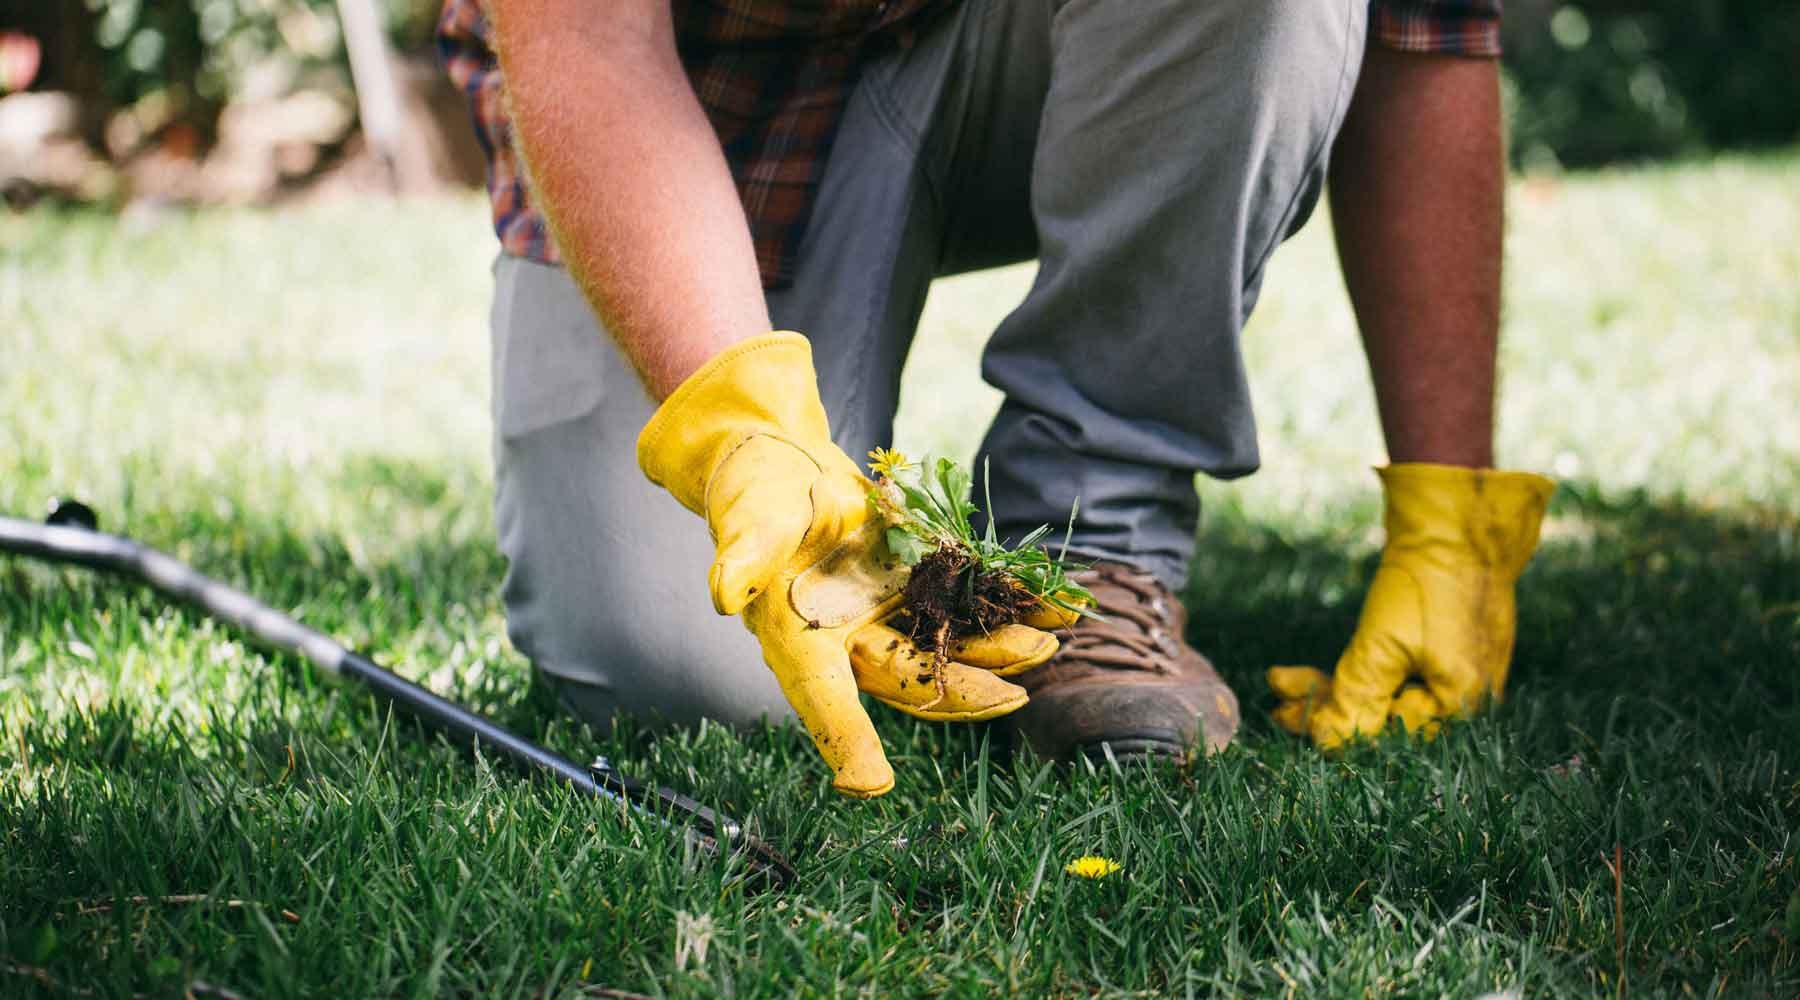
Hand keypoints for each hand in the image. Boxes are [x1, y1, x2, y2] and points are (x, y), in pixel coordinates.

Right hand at [638, 333, 1067, 796]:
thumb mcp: (747, 519)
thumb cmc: (754, 494)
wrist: (783, 463)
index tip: (873, 782)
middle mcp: (850, 639)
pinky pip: (968, 600)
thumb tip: (722, 593)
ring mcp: (890, 613)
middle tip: (1015, 693)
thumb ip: (741, 556)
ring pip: (951, 645)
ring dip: (1000, 647)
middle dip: (965, 689)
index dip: (847, 738)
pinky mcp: (918, 582)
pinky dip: (1009, 600)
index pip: (823, 697)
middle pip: (911, 677)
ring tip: (1050, 641)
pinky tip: (1054, 601)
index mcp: (800, 639)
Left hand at [1267, 464, 1553, 747]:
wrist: (1461, 524)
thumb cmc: (1426, 586)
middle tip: (1275, 704)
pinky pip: (1397, 673)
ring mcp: (1457, 672)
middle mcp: (1465, 699)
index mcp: (1459, 707)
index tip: (1284, 716)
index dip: (1330, 729)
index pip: (1384, 737)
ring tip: (1279, 680)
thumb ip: (1356, 700)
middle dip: (1324, 707)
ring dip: (1332, 689)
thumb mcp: (1382, 646)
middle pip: (1383, 718)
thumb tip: (1329, 746)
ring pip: (1384, 694)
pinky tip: (1318, 672)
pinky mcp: (1445, 649)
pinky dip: (1358, 671)